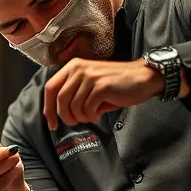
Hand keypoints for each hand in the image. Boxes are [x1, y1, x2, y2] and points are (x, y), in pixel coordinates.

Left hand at [42, 57, 162, 129]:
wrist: (143, 77)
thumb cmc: (115, 84)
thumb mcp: (89, 84)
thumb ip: (73, 93)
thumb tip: (57, 113)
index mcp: (73, 67)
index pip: (50, 88)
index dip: (48, 108)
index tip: (51, 123)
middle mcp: (79, 69)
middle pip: (60, 99)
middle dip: (65, 116)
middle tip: (75, 123)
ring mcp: (90, 77)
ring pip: (73, 106)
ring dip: (81, 117)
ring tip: (90, 116)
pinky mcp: (102, 87)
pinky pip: (88, 109)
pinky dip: (92, 116)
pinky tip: (98, 114)